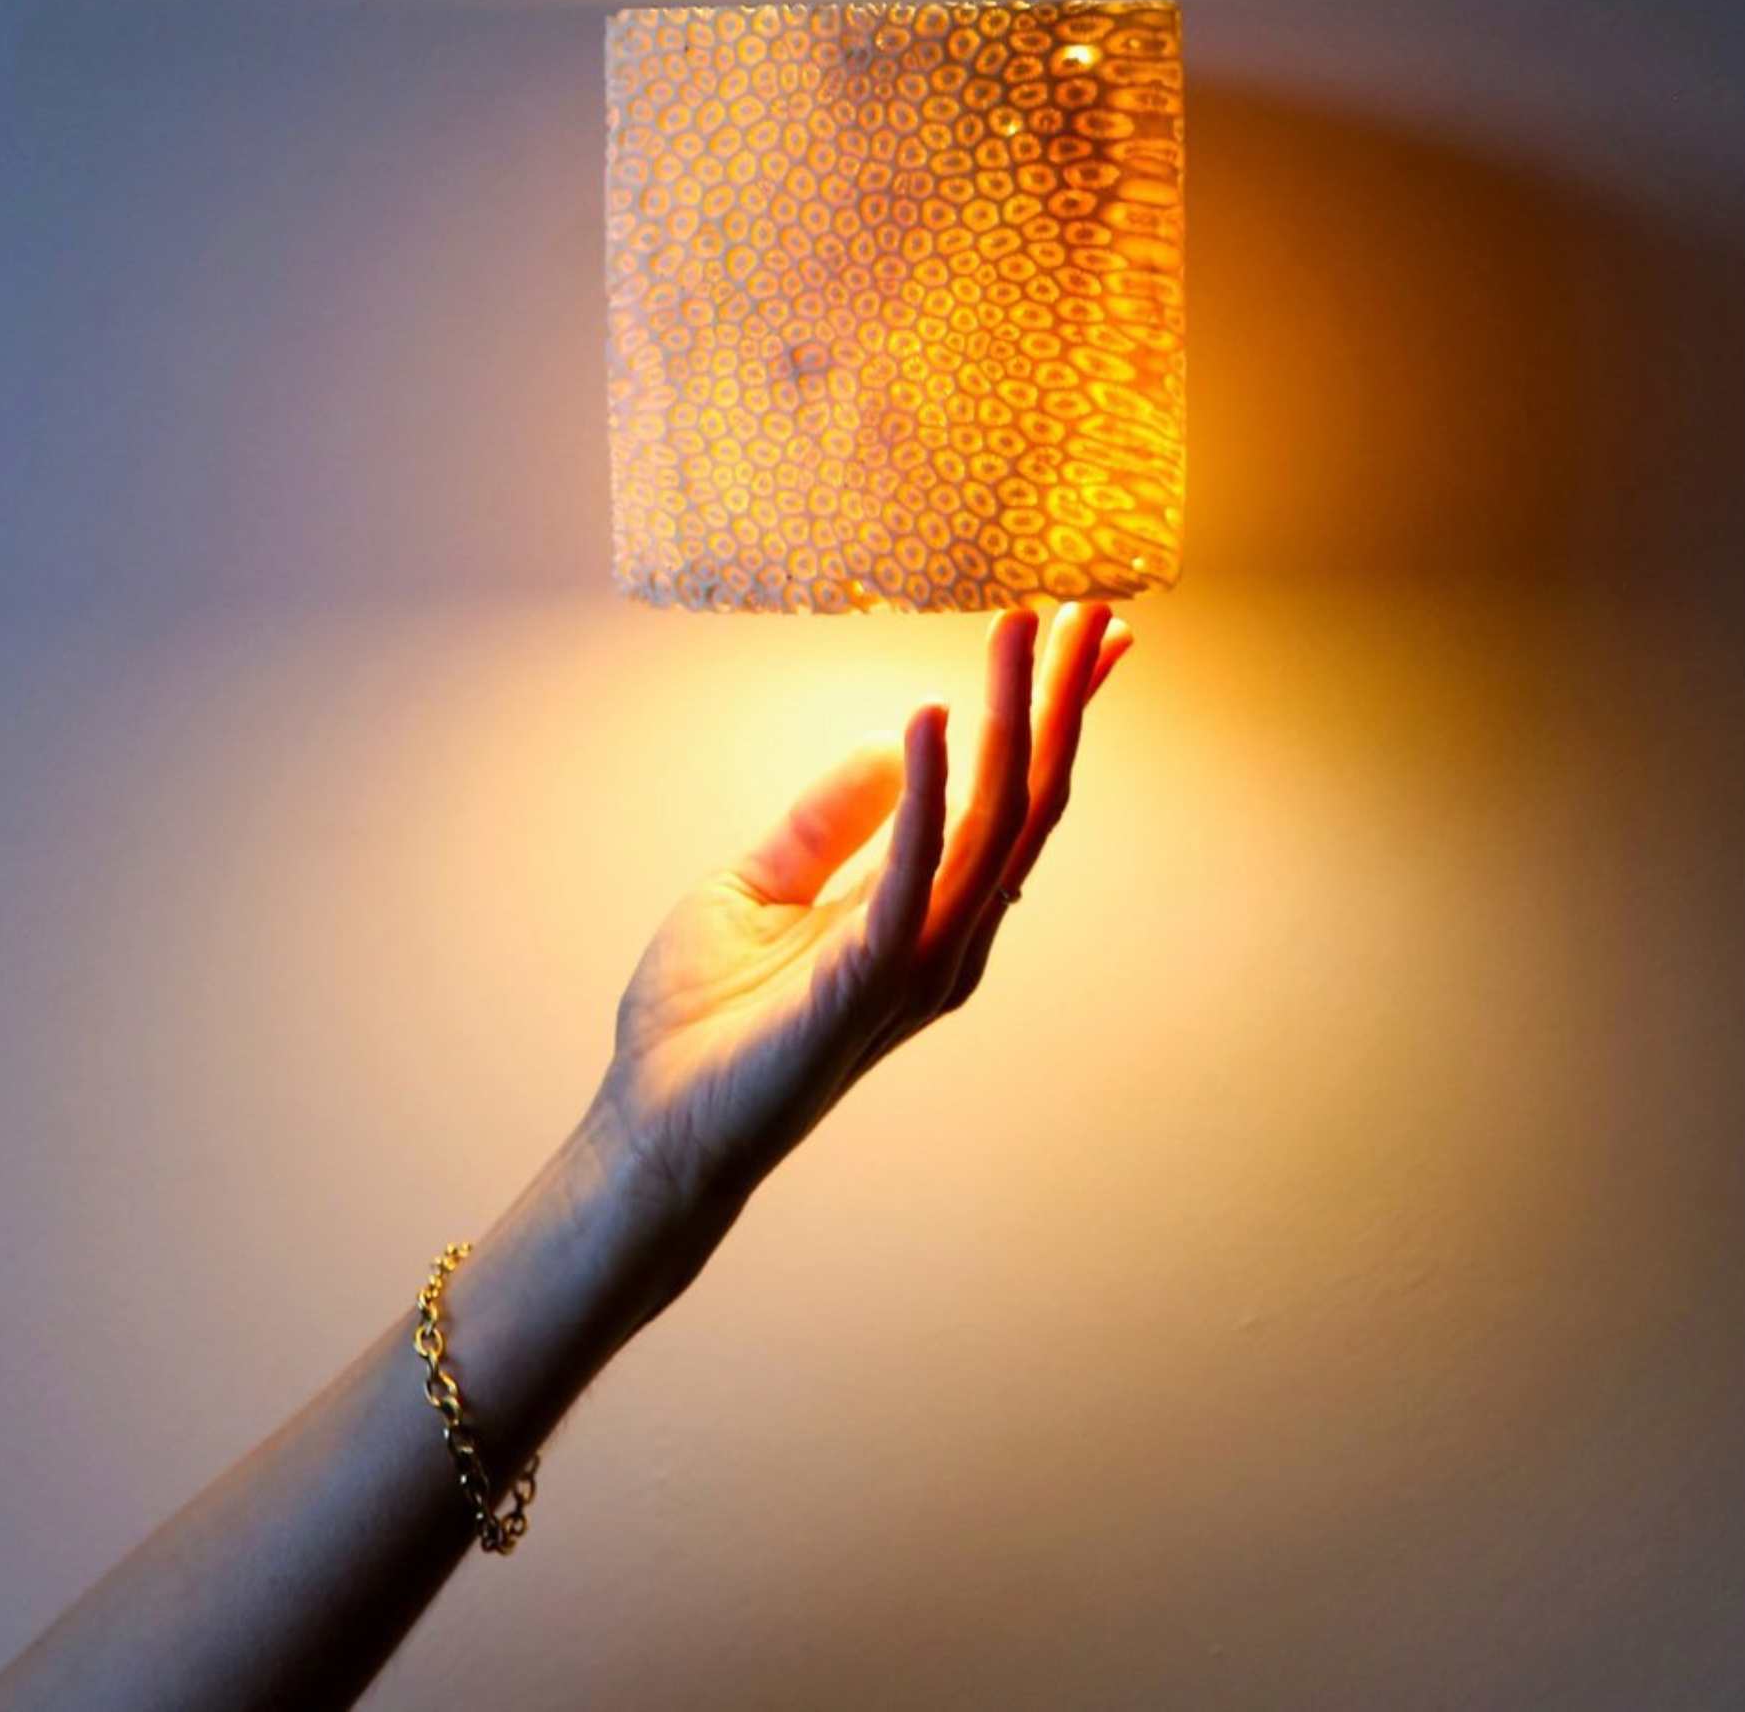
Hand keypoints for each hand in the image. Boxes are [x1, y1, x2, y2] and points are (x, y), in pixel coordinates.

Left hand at [583, 601, 1133, 1262]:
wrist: (655, 1132)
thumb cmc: (705, 1026)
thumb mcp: (760, 886)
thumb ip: (829, 821)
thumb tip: (891, 738)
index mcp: (928, 912)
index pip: (1009, 797)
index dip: (1051, 715)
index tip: (1086, 636)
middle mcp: (948, 935)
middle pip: (1026, 797)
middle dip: (1058, 700)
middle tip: (1088, 612)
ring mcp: (919, 960)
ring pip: (992, 819)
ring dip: (1010, 716)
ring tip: (1020, 629)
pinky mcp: (868, 980)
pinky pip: (911, 870)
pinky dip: (925, 791)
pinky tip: (929, 715)